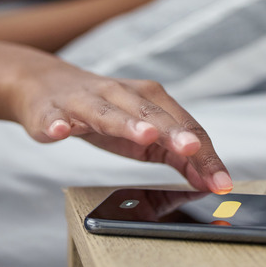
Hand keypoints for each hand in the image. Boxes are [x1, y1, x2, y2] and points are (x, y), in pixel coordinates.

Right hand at [8, 58, 232, 193]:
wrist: (46, 85)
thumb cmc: (103, 112)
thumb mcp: (143, 133)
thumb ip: (176, 154)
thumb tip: (210, 181)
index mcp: (147, 99)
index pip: (182, 124)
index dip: (203, 154)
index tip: (219, 181)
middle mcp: (119, 94)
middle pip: (149, 114)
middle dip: (172, 132)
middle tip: (190, 149)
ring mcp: (84, 101)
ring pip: (107, 112)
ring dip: (126, 123)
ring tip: (145, 137)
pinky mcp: (51, 111)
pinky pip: (54, 118)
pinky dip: (57, 124)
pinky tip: (60, 131)